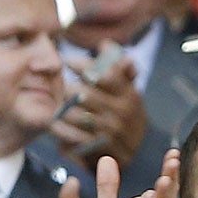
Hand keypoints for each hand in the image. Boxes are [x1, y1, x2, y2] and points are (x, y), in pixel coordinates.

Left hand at [51, 53, 147, 168]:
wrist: (142, 153)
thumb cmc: (130, 115)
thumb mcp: (130, 91)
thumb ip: (119, 68)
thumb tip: (105, 44)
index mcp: (129, 94)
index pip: (106, 74)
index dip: (84, 65)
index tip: (68, 61)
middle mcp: (120, 112)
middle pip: (85, 93)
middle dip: (67, 88)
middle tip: (57, 85)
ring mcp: (109, 131)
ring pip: (75, 115)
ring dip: (61, 109)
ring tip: (55, 103)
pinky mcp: (99, 148)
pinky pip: (72, 136)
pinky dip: (61, 129)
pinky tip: (55, 123)